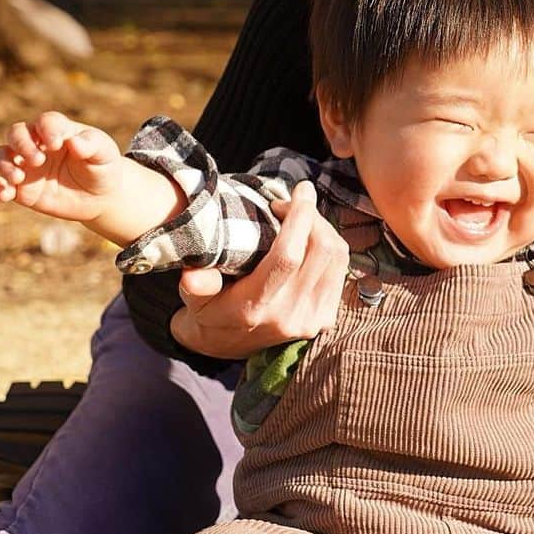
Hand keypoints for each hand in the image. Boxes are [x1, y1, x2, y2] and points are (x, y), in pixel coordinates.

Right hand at [0, 111, 123, 221]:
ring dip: (2, 164)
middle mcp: (37, 145)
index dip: (47, 129)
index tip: (57, 144)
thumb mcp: (104, 154)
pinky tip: (5, 194)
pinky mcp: (20, 189)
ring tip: (18, 177)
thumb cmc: (102, 167)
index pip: (45, 121)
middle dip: (21, 144)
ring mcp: (26, 166)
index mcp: (58, 131)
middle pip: (16, 133)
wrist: (101, 196)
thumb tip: (73, 142)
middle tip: (39, 160)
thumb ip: (91, 145)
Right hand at [170, 180, 348, 358]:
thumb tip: (194, 275)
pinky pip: (341, 268)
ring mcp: (311, 319)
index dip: (300, 217)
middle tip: (288, 204)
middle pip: (321, 249)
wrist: (227, 345)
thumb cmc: (209, 310)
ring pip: (336, 256)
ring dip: (322, 228)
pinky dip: (329, 245)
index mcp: (255, 307)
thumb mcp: (193, 299)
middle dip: (311, 216)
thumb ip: (196, 285)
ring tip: (299, 219)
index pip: (287, 256)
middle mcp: (288, 315)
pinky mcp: (325, 318)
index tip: (301, 189)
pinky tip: (310, 239)